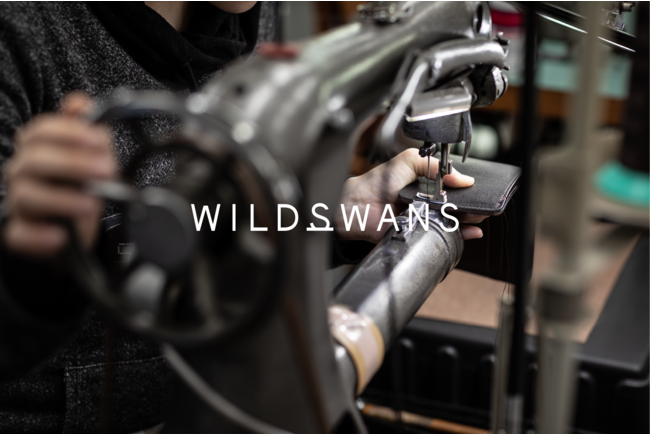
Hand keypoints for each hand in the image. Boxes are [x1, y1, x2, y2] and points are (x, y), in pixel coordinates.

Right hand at [2, 94, 114, 256]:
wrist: (79, 226)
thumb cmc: (83, 185)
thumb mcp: (96, 156)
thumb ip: (91, 131)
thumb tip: (80, 103)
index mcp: (38, 148)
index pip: (41, 130)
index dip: (69, 132)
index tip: (98, 140)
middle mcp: (23, 172)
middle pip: (33, 160)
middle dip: (73, 163)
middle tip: (106, 171)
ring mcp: (21, 202)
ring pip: (26, 195)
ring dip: (61, 198)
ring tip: (90, 204)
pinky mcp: (22, 233)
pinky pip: (19, 235)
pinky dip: (39, 236)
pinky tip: (60, 235)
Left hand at [336, 148, 485, 242]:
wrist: (359, 206)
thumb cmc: (377, 183)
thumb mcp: (409, 161)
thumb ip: (435, 165)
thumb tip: (463, 178)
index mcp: (426, 186)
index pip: (453, 190)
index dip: (467, 192)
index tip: (478, 192)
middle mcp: (428, 204)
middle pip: (457, 207)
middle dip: (473, 207)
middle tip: (481, 206)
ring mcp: (425, 221)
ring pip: (454, 223)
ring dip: (470, 221)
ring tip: (478, 217)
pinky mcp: (420, 235)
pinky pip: (442, 237)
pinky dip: (459, 237)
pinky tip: (469, 232)